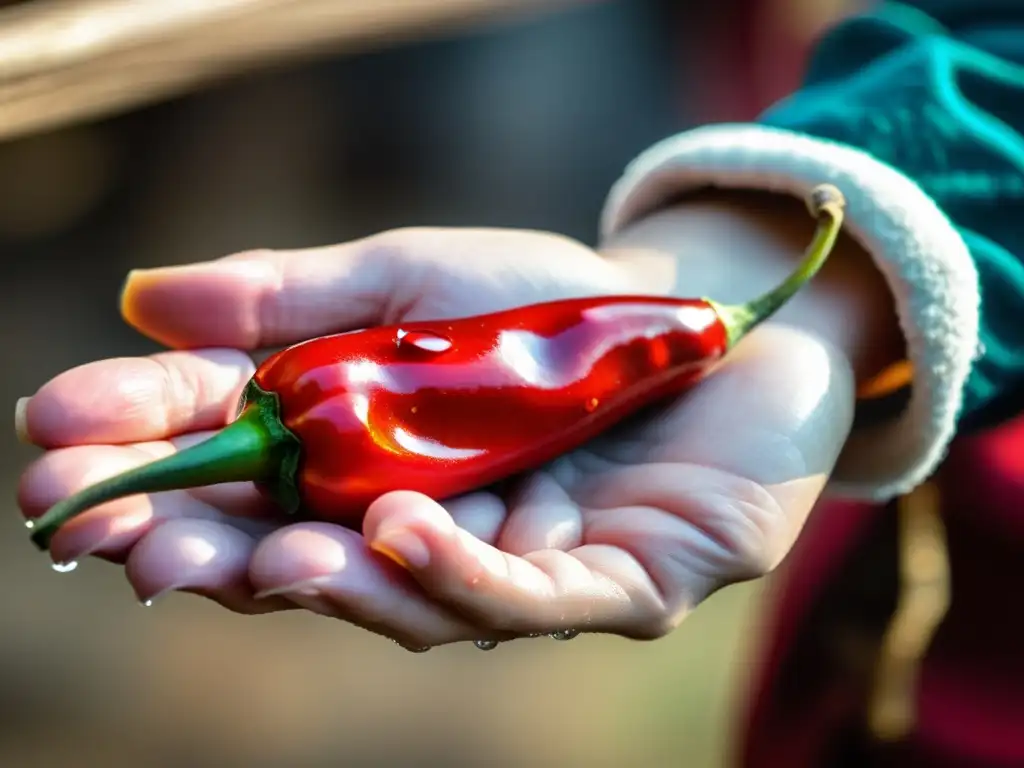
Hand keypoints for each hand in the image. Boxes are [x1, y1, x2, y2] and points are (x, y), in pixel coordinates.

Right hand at [17, 224, 855, 649]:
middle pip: (300, 559)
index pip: (240, 475)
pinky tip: (392, 529)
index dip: (150, 467)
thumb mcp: (413, 282)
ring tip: (262, 555)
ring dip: (323, 583)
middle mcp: (423, 531)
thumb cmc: (553, 309)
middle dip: (209, 555)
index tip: (56, 451)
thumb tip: (146, 301)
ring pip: (401, 601)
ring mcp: (513, 570)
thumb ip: (296, 300)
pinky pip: (524, 601)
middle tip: (122, 539)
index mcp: (364, 461)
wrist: (713, 320)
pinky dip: (453, 575)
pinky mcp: (611, 588)